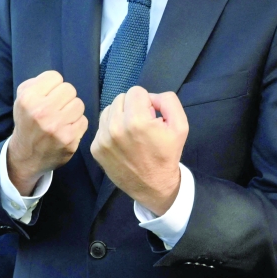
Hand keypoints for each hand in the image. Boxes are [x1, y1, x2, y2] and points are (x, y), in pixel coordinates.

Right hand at [8, 70, 88, 194]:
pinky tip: (67, 129)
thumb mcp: (21, 100)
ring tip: (62, 118)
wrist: (26, 156)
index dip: (52, 86)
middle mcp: (41, 112)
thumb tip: (57, 79)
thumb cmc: (27, 122)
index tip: (47, 96)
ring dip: (72, 110)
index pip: (55, 77)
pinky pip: (84, 120)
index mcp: (28, 99)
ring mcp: (56, 127)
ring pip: (79, 104)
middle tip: (57, 108)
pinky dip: (77, 124)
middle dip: (64, 97)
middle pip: (69, 89)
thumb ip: (36, 83)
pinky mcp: (69, 140)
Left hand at [90, 87, 188, 214]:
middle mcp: (116, 127)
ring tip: (131, 132)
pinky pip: (102, 126)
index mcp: (137, 120)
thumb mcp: (181, 126)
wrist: (153, 186)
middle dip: (133, 107)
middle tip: (142, 124)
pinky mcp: (95, 148)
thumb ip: (168, 101)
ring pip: (109, 110)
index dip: (147, 102)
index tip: (152, 117)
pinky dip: (112, 129)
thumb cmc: (167, 155)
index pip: (136, 91)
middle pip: (121, 98)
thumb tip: (151, 97)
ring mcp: (103, 139)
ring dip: (120, 116)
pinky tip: (122, 142)